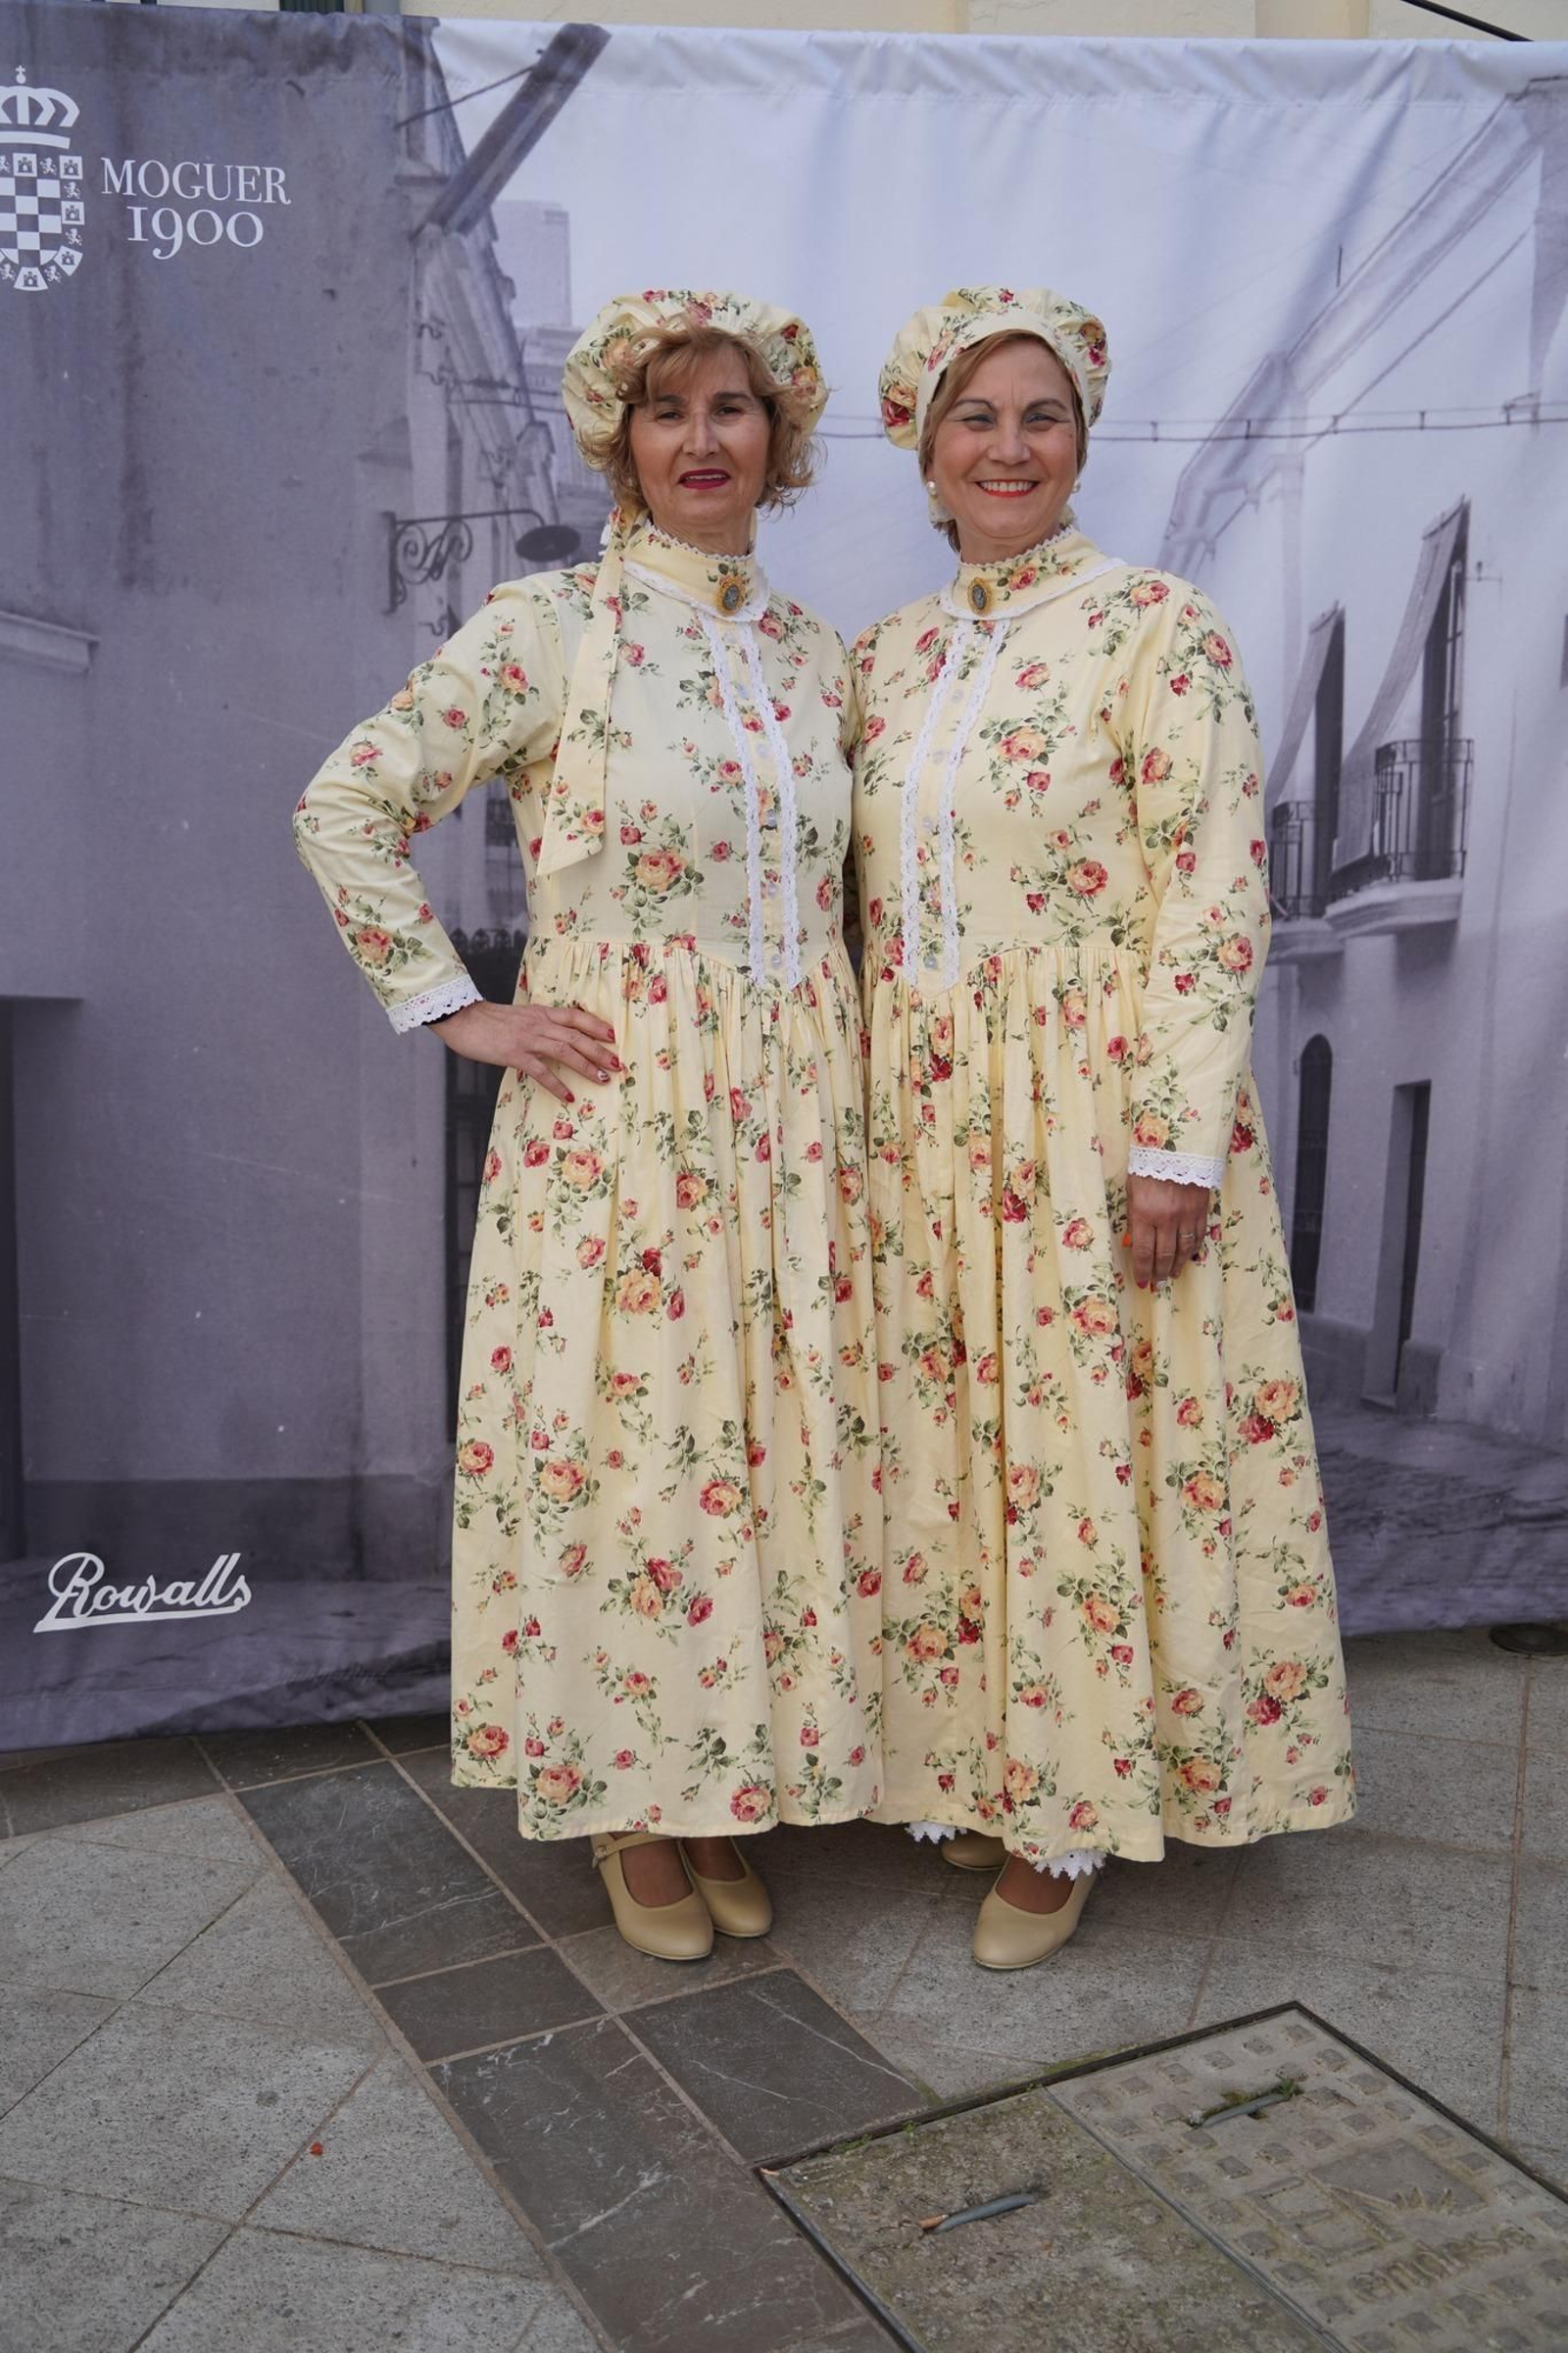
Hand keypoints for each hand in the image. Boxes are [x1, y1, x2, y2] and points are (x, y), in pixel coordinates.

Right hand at [432, 999, 619, 1103]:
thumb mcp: (520, 1016)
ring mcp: (527, 1039)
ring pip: (565, 1051)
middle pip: (577, 1035)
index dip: (596, 1025)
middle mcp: (539, 1024)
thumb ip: (539, 1024)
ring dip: (587, 1066)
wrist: (462, 1018)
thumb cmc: (490, 1020)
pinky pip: (540, 1071)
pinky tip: (568, 1096)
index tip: (613, 1036)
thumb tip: (556, 1035)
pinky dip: (556, 1084)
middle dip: (600, 1050)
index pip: (576, 1016)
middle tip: (618, 1065)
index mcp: (541, 1013)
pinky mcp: (514, 1054)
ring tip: (603, 1079)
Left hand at [1124, 1174, 1210, 1288]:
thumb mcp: (1132, 1191)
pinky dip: (1193, 1250)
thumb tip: (1134, 1244)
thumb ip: (1133, 1218)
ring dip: (1177, 1265)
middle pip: (1164, 1255)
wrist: (1178, 1147)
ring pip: (1183, 1250)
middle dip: (1160, 1272)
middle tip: (1157, 1282)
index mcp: (1144, 1213)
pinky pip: (1198, 1237)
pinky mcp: (1201, 1211)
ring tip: (1172, 1274)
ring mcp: (1186, 1216)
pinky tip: (1188, 1257)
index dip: (1143, 1271)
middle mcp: (1166, 1218)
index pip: (1144, 1252)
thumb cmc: (1148, 1167)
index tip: (1142, 1281)